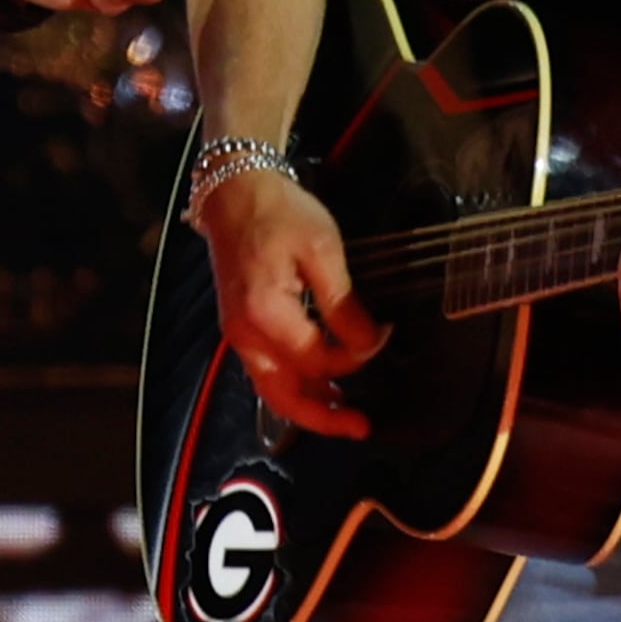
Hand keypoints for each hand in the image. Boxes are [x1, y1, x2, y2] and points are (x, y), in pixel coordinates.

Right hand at [196, 166, 385, 439]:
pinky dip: (294, 388)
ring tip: (346, 416)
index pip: (318, 359)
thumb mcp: (321, 249)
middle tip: (362, 429)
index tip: (386, 335)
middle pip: (284, 396)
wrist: (234, 193)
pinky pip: (266, 373)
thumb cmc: (280, 214)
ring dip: (309, 408)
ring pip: (272, 390)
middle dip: (324, 418)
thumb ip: (343, 303)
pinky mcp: (240, 329)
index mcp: (265, 314)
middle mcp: (245, 335)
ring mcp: (238, 335)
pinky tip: (321, 388)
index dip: (357, 356)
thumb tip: (371, 343)